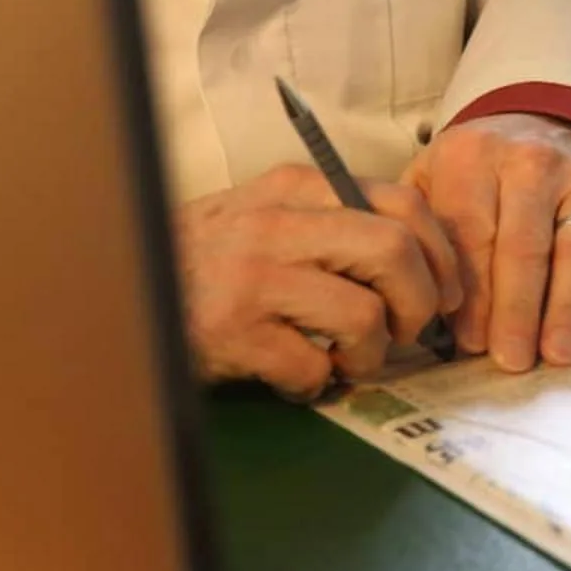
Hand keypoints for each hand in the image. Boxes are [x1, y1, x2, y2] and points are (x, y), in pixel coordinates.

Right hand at [174, 163, 462, 399]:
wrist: (122, 293)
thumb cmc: (209, 260)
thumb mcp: (271, 217)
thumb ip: (336, 222)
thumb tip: (427, 261)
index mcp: (297, 188)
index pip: (402, 204)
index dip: (443, 256)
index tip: (448, 293)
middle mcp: (278, 223)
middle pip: (395, 252)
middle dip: (421, 303)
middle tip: (407, 332)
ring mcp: (254, 277)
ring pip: (364, 315)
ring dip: (372, 354)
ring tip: (347, 360)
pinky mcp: (233, 332)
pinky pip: (313, 365)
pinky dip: (317, 382)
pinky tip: (297, 377)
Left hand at [403, 113, 570, 371]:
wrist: (541, 127)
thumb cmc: (475, 173)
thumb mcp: (432, 180)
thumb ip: (424, 234)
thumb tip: (426, 307)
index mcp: (474, 158)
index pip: (474, 234)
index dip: (475, 294)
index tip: (472, 344)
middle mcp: (533, 162)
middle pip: (526, 246)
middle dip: (519, 309)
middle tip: (514, 361)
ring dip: (569, 308)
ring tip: (559, 355)